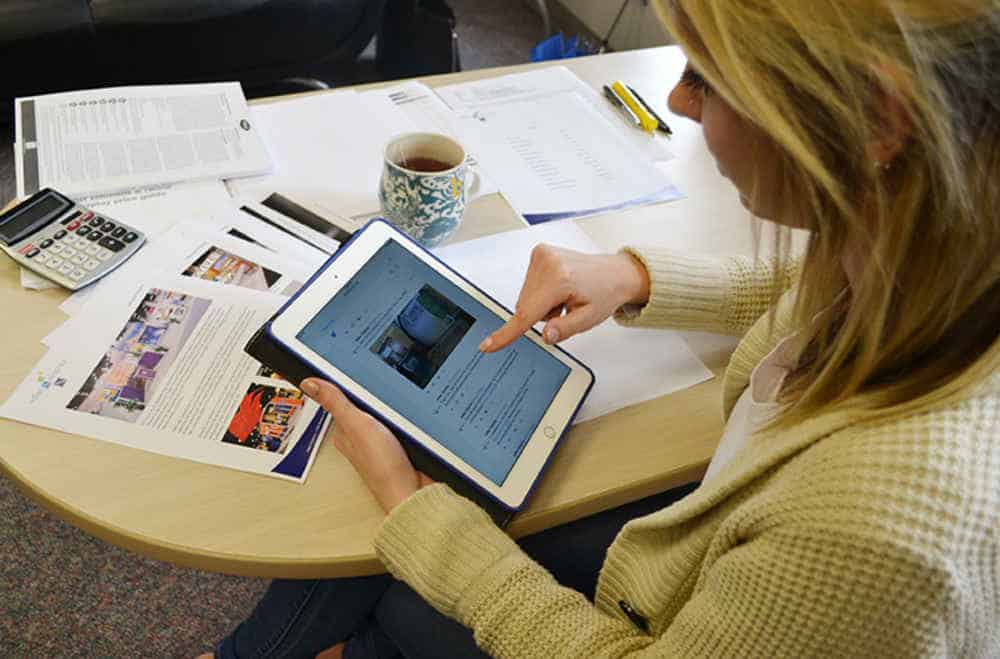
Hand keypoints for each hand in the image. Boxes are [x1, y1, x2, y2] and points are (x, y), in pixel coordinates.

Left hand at [301, 378, 432, 512]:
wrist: (414, 492)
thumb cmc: (383, 468)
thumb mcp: (357, 426)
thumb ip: (336, 403)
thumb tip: (309, 383)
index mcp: (344, 431)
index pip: (342, 398)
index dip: (348, 383)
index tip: (353, 368)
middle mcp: (361, 436)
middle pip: (365, 404)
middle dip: (374, 394)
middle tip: (382, 383)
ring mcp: (382, 440)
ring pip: (385, 413)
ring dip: (393, 406)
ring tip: (398, 399)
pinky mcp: (400, 444)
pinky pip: (401, 423)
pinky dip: (407, 418)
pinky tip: (411, 416)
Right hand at [480, 245, 649, 352]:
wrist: (614, 273)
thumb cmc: (604, 293)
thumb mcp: (588, 319)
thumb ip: (565, 329)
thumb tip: (545, 334)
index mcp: (560, 280)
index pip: (527, 314)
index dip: (506, 333)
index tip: (487, 345)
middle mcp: (547, 263)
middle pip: (524, 306)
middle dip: (540, 315)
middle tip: (565, 308)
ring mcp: (541, 255)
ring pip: (525, 297)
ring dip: (540, 304)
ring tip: (564, 297)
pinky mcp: (539, 252)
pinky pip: (528, 285)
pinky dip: (540, 292)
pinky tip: (559, 287)